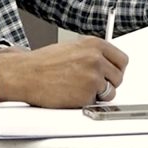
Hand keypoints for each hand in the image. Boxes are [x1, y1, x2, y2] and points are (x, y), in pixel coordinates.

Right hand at [0, 37, 127, 106]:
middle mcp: (96, 59)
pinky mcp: (87, 94)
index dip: (116, 69)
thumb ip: (92, 53)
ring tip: (79, 89)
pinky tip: (71, 94)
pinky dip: (85, 102)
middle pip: (119, 77)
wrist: (26, 73)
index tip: (111, 74)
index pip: (122, 59)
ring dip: (98, 94)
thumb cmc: (43, 62)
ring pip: (110, 92)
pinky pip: (95, 102)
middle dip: (108, 83)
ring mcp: (93, 77)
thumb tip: (107, 63)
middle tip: (94, 84)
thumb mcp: (72, 48)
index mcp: (94, 44)